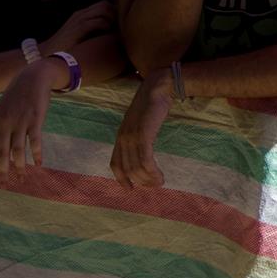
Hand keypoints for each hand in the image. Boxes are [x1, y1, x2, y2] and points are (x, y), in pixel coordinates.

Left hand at [0, 58, 64, 176]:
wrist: (31, 78)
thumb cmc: (14, 99)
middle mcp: (4, 123)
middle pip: (1, 152)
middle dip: (2, 170)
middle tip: (4, 182)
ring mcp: (20, 121)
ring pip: (18, 150)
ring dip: (19, 167)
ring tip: (21, 178)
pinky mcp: (35, 120)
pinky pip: (35, 142)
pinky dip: (36, 154)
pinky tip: (38, 164)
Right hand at [38, 0, 113, 56]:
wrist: (47, 53)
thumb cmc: (65, 47)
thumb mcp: (79, 35)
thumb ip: (91, 31)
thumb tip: (111, 34)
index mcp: (81, 15)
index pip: (102, 5)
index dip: (113, 12)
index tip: (119, 23)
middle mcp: (81, 14)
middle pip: (105, 4)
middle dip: (115, 13)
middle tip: (119, 26)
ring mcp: (79, 20)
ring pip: (103, 9)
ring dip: (112, 18)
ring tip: (114, 30)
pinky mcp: (79, 28)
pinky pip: (98, 21)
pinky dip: (106, 26)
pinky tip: (107, 35)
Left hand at [110, 69, 174, 188]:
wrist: (158, 88)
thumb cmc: (153, 104)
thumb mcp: (142, 122)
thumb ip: (140, 135)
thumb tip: (145, 149)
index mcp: (121, 136)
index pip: (115, 163)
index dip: (121, 179)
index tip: (130, 189)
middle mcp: (123, 138)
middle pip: (128, 169)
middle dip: (141, 181)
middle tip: (155, 185)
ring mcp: (132, 137)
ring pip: (136, 168)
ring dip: (149, 179)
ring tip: (160, 182)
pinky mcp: (143, 136)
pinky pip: (145, 161)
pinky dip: (152, 172)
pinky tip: (160, 176)